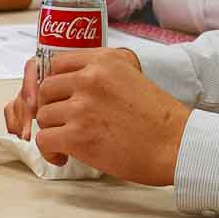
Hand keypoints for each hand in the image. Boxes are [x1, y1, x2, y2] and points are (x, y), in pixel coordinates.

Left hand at [26, 47, 188, 183]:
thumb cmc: (158, 118)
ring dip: (51, 130)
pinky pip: (44, 139)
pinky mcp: (78, 135)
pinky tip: (62, 156)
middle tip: (62, 123)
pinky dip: (49, 151)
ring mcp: (82, 107)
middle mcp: (90, 78)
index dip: (53, 83)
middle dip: (51, 108)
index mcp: (104, 61)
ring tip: (66, 142)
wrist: (175, 145)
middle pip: (46, 89)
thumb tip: (73, 80)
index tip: (58, 98)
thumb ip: (103, 71)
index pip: (57, 63)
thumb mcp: (132, 75)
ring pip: (43, 115)